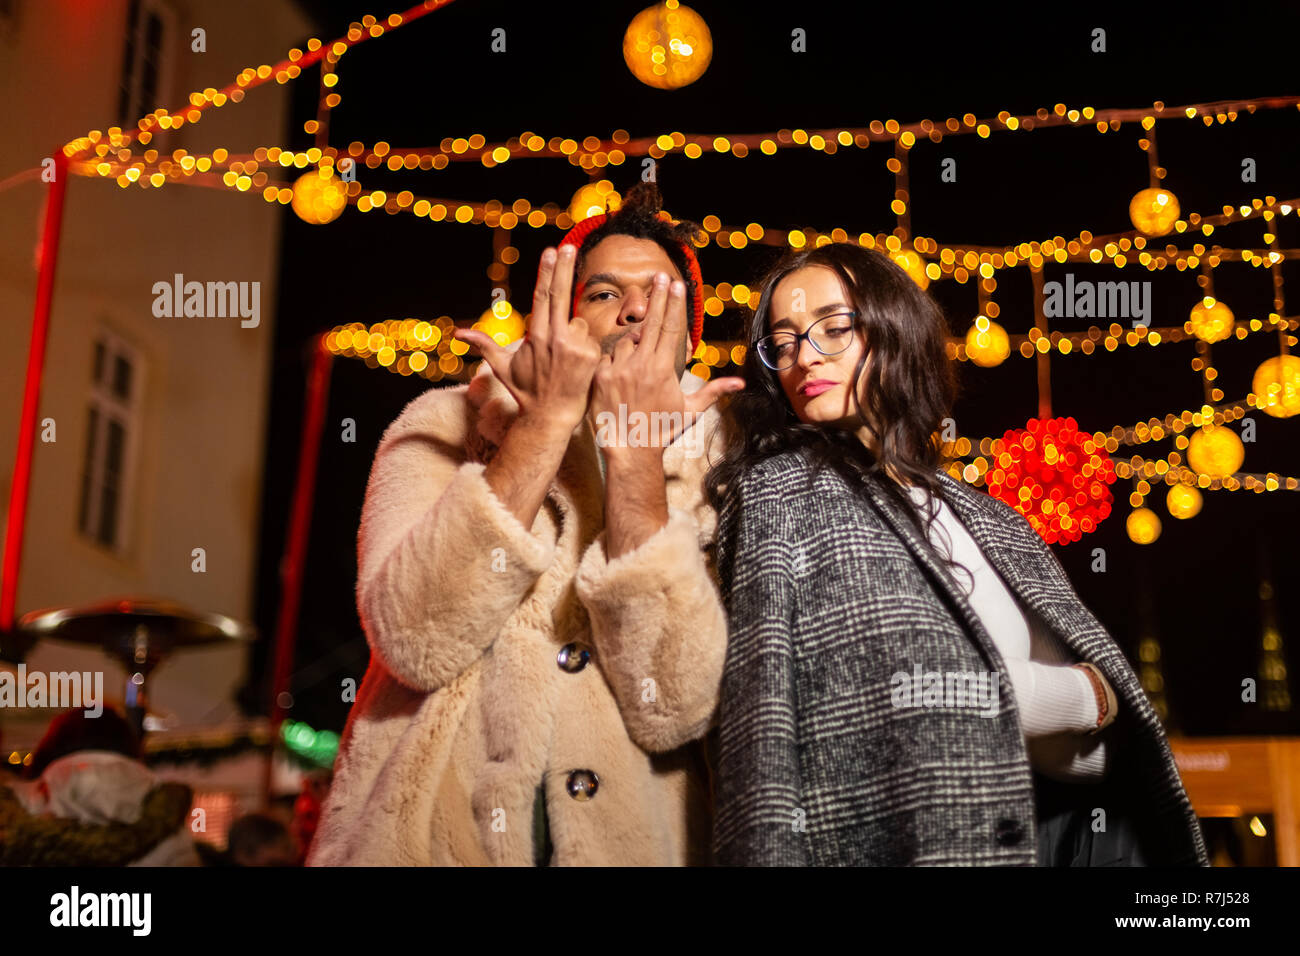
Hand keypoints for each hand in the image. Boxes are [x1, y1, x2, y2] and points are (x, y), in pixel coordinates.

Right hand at [454, 244, 601, 429]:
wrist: (550, 417)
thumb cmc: (527, 391)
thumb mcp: (502, 367)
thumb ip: (484, 345)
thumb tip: (457, 334)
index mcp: (535, 336)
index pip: (542, 297)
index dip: (547, 272)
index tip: (551, 250)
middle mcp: (553, 338)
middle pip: (560, 295)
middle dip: (564, 268)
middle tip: (569, 245)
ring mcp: (574, 347)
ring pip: (579, 323)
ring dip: (575, 333)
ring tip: (566, 359)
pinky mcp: (590, 356)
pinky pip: (591, 339)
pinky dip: (587, 346)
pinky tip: (579, 365)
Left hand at [590, 273, 742, 460]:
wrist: (631, 450)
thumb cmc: (661, 430)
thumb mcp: (690, 411)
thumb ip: (713, 391)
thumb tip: (740, 384)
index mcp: (664, 368)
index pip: (671, 328)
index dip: (674, 304)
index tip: (676, 284)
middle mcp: (642, 364)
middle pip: (651, 322)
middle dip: (657, 297)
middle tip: (660, 275)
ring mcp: (619, 369)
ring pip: (626, 342)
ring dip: (632, 345)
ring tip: (637, 364)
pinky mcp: (600, 376)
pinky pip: (607, 357)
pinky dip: (614, 360)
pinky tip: (620, 373)